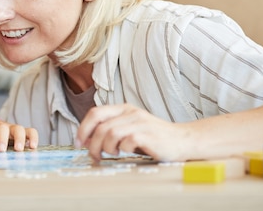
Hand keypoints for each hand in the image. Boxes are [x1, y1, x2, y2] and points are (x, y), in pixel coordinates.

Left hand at [0, 120, 38, 151]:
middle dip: (1, 139)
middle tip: (1, 149)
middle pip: (1, 128)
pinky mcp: (24, 133)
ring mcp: (13, 129)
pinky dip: (33, 138)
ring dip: (19, 138)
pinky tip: (33, 147)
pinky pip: (31, 132)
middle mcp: (0, 126)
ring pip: (18, 129)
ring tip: (19, 150)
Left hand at [76, 103, 190, 161]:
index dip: (83, 128)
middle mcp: (131, 113)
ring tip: (113, 153)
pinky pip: (126, 141)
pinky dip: (122, 149)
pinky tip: (126, 152)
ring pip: (110, 133)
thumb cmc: (154, 137)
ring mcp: (140, 123)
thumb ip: (111, 130)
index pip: (95, 113)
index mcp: (124, 109)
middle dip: (92, 143)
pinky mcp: (149, 135)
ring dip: (106, 147)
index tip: (78, 143)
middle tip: (94, 155)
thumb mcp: (130, 128)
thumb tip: (86, 140)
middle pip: (100, 125)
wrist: (184, 140)